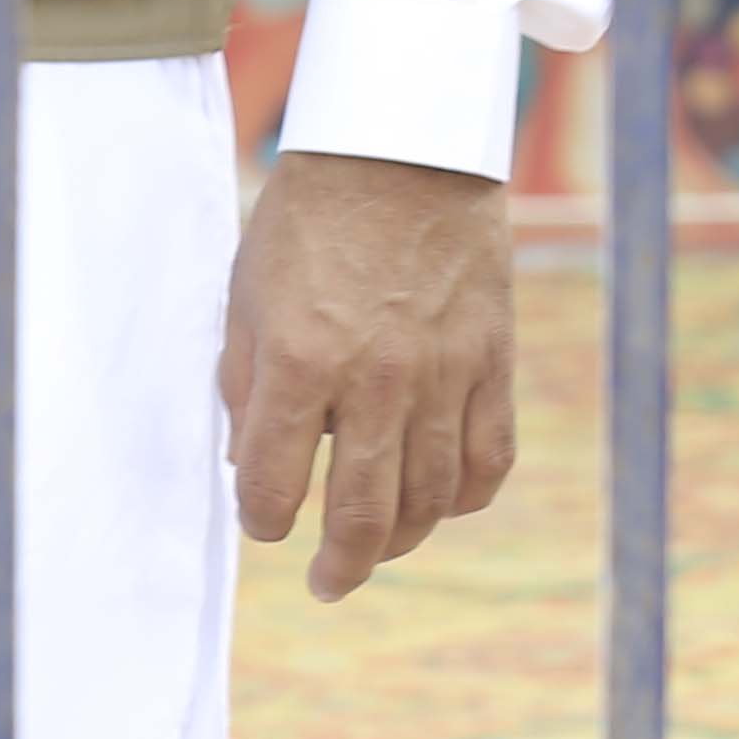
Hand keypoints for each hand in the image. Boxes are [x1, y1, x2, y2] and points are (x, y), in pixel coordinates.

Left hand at [222, 151, 516, 600]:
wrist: (399, 155)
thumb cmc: (307, 219)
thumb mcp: (246, 292)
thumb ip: (245, 382)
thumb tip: (246, 463)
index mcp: (301, 359)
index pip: (277, 479)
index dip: (264, 518)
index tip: (263, 527)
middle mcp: (376, 379)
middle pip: (364, 511)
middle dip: (338, 562)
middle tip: (325, 584)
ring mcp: (443, 376)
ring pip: (432, 498)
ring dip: (402, 541)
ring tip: (376, 554)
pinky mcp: (493, 365)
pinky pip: (488, 459)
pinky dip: (465, 496)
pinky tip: (442, 505)